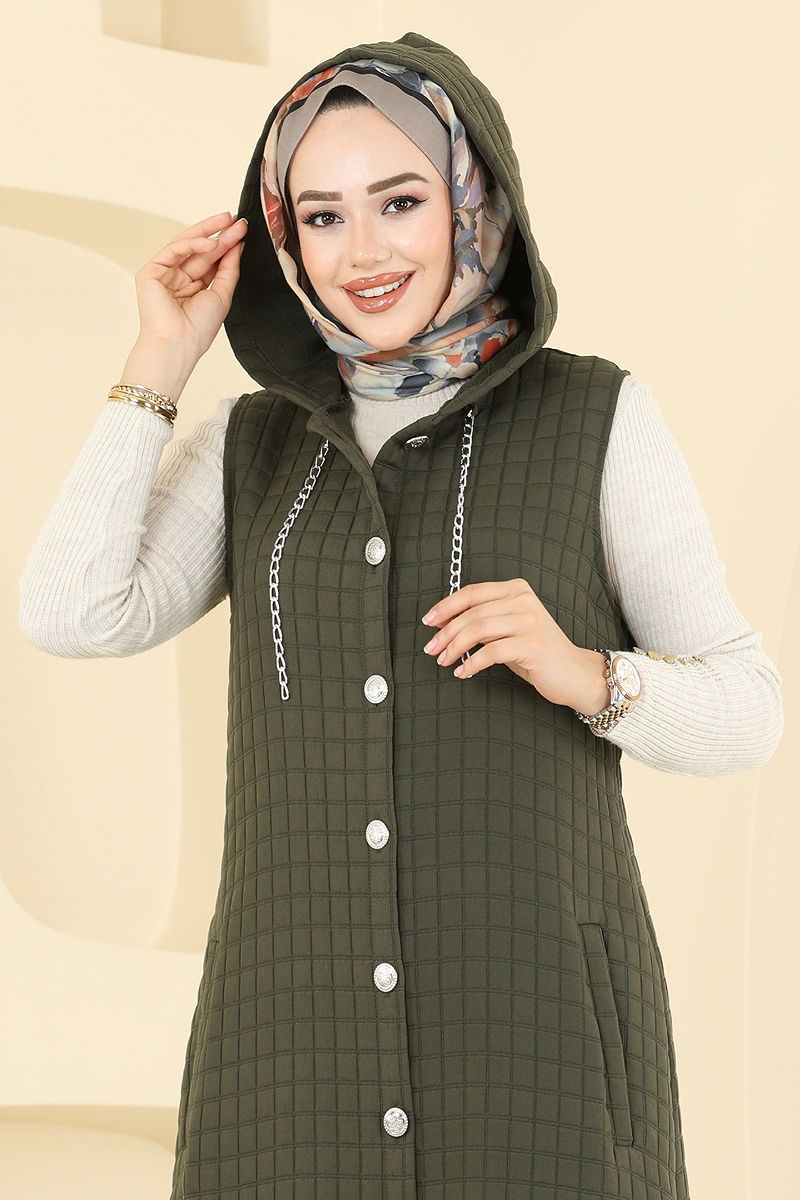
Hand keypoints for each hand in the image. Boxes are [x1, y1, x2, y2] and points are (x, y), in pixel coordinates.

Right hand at [133, 211, 246, 363]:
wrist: (179, 344)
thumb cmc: (197, 330)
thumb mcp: (222, 295)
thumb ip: (229, 269)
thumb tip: (237, 246)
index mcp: (193, 288)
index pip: (211, 261)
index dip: (227, 246)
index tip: (242, 233)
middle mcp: (178, 279)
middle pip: (200, 251)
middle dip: (220, 234)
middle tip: (237, 221)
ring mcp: (164, 274)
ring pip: (187, 245)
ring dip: (208, 232)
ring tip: (228, 222)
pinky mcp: (151, 271)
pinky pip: (175, 250)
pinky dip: (194, 243)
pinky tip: (213, 241)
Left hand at [420, 577, 610, 712]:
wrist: (572, 672)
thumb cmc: (536, 652)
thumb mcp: (505, 631)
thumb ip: (479, 621)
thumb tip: (441, 621)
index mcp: (516, 589)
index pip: (472, 593)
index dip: (446, 606)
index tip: (428, 621)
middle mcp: (523, 600)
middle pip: (472, 612)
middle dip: (445, 632)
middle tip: (431, 648)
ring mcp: (529, 621)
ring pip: (478, 629)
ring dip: (454, 647)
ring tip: (443, 660)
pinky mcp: (531, 643)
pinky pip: (491, 652)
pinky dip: (472, 663)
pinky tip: (463, 672)